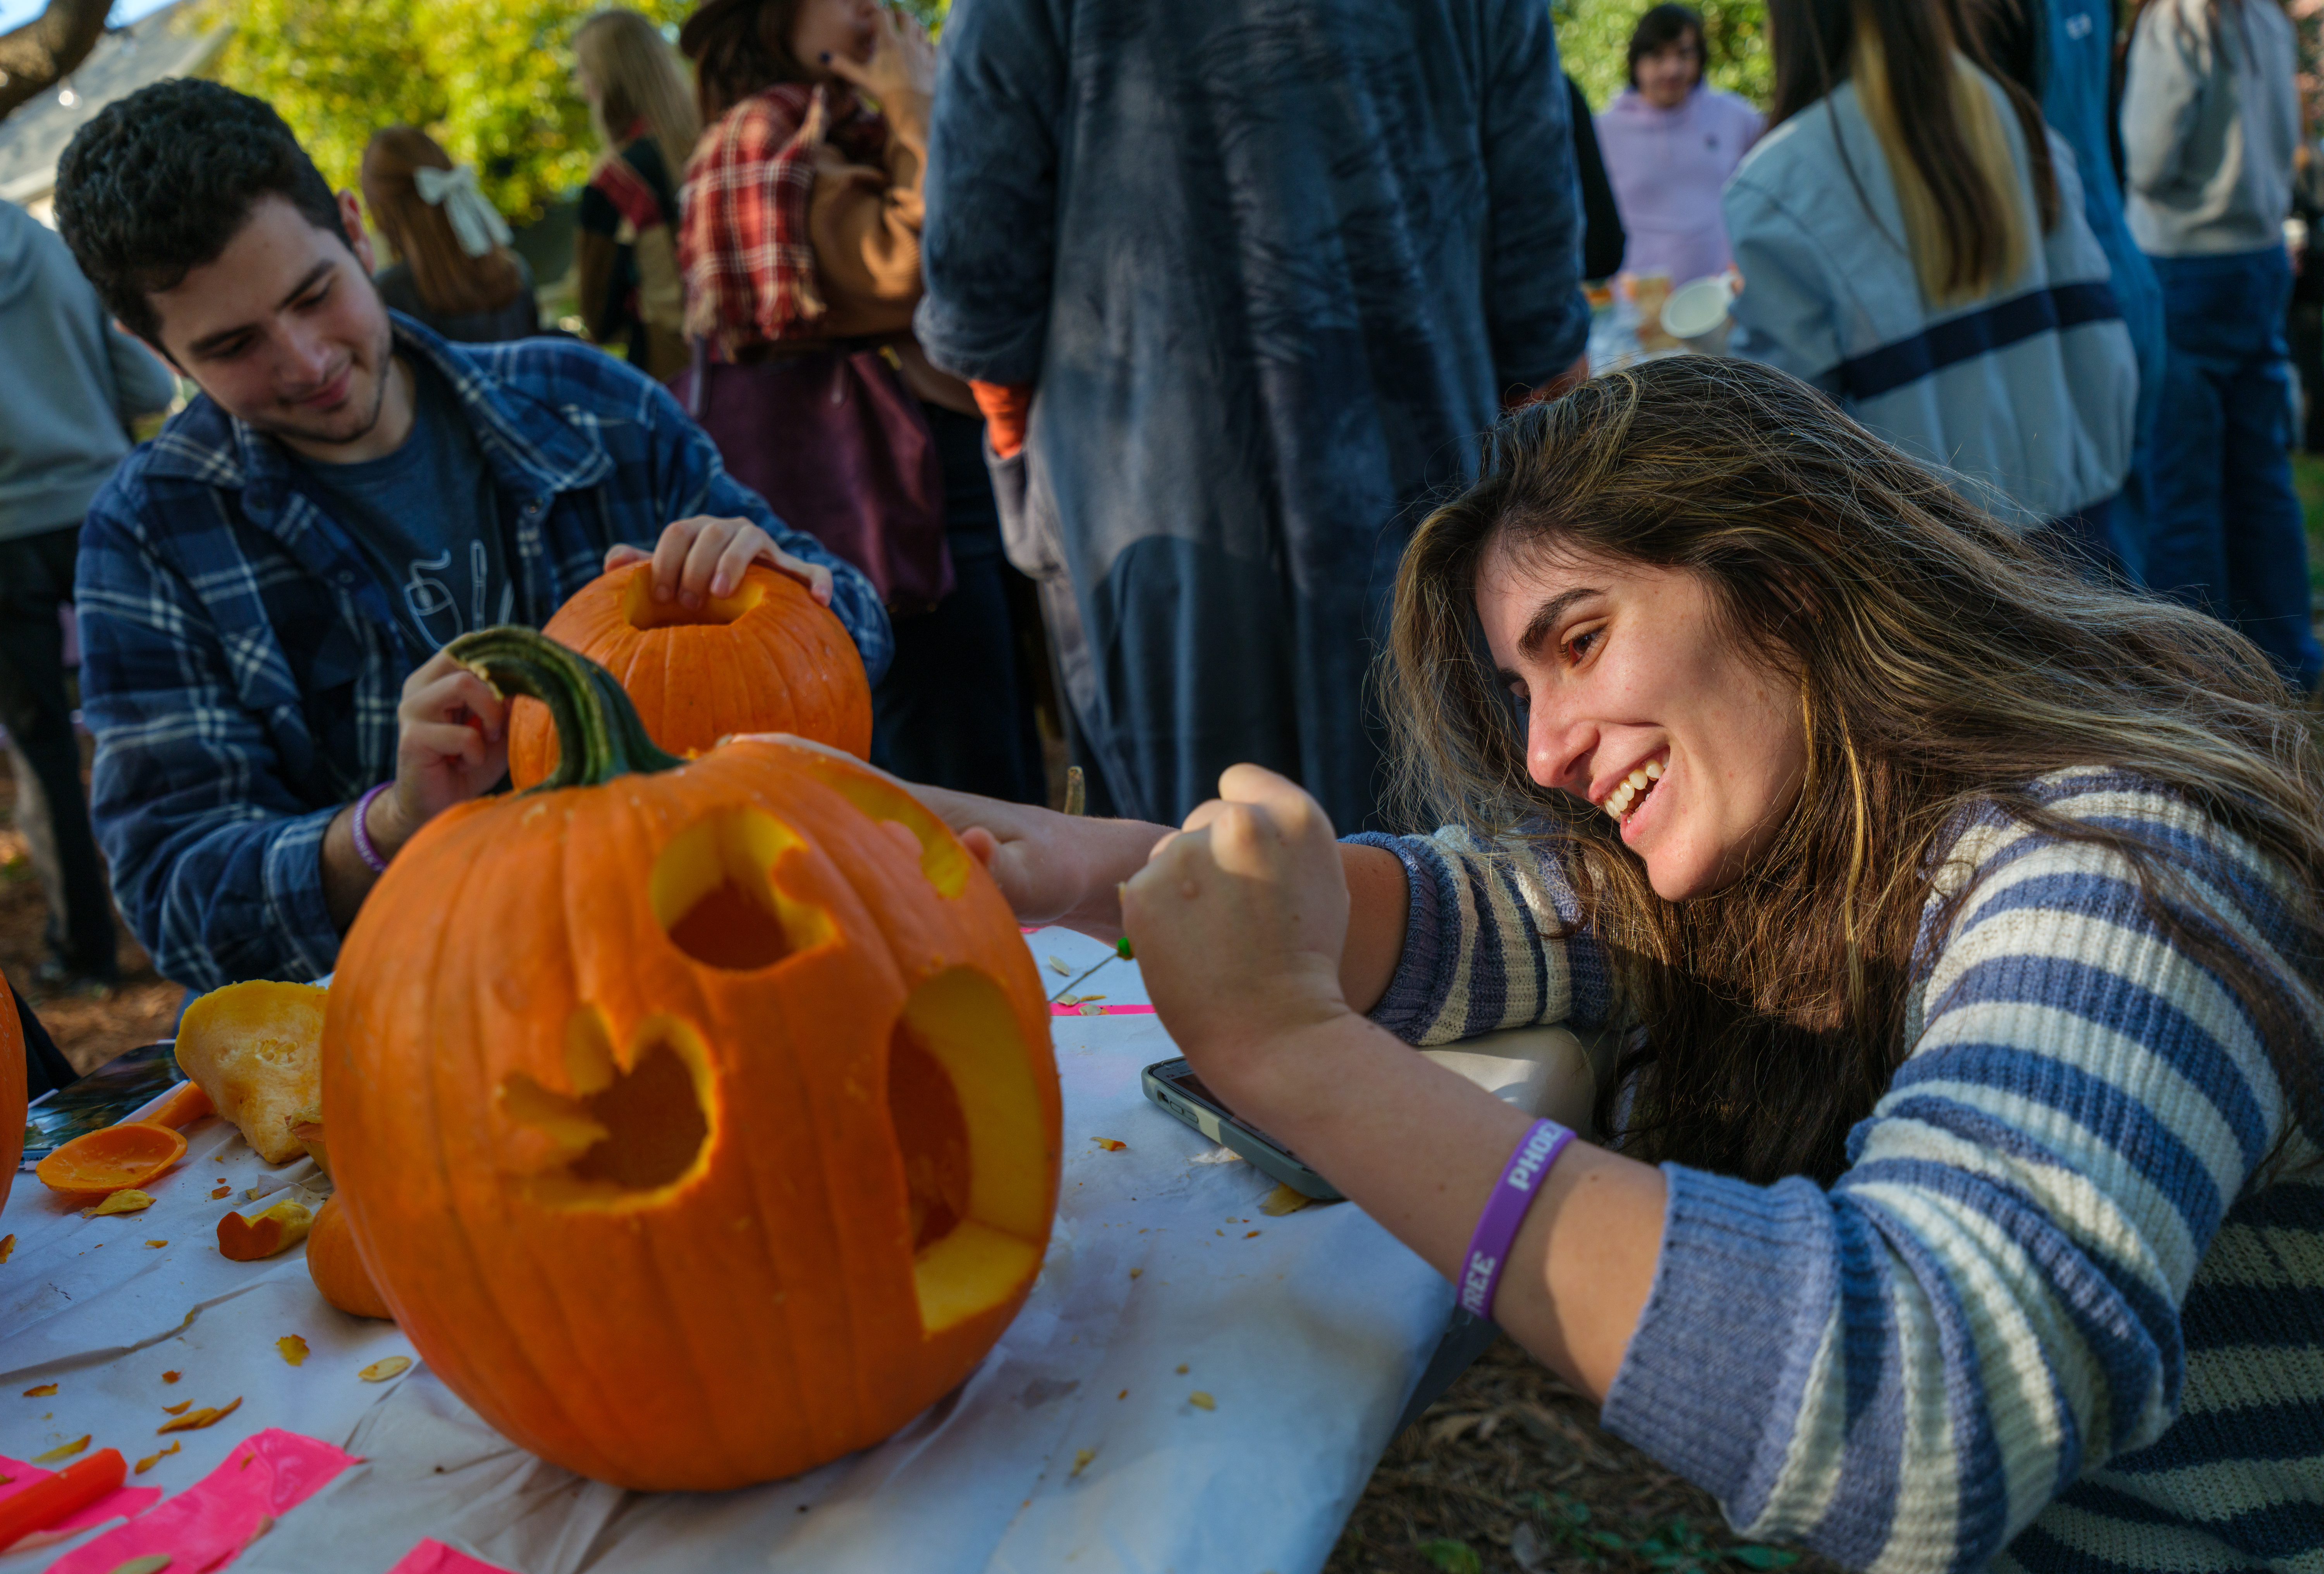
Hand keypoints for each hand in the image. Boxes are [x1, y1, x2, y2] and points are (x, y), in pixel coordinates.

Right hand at [380, 649, 509, 853]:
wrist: (435, 806)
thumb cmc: (467, 764)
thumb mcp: (496, 728)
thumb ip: (509, 703)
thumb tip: (535, 676)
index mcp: (435, 678)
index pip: (466, 646)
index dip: (499, 653)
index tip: (527, 671)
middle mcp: (418, 686)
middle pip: (467, 659)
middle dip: (497, 688)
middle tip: (503, 719)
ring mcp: (411, 709)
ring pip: (463, 685)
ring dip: (489, 715)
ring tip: (488, 739)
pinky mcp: (412, 738)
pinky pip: (463, 734)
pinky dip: (475, 751)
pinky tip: (466, 763)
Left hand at [603, 517, 832, 609]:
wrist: (745, 601)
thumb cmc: (697, 591)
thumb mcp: (670, 579)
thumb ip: (644, 569)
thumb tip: (612, 563)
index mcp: (698, 531)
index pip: (677, 532)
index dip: (666, 561)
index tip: (662, 597)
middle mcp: (730, 530)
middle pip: (709, 533)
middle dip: (694, 566)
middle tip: (688, 604)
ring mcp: (764, 546)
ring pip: (750, 539)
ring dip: (733, 564)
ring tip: (720, 594)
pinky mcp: (792, 569)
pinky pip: (811, 570)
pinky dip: (817, 581)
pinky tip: (820, 601)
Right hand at [724, 734, 1163, 926]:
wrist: (1078, 869)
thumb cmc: (1055, 869)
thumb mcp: (1033, 879)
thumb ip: (997, 872)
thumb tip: (965, 844)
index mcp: (921, 807)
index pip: (846, 776)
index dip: (789, 760)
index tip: (729, 748)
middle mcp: (901, 811)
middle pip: (823, 788)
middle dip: (764, 781)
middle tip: (685, 783)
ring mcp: (898, 832)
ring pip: (830, 815)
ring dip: (778, 811)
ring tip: (700, 820)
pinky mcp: (903, 856)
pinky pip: (846, 846)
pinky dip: (808, 843)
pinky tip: (761, 864)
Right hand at [822, 7, 934, 106]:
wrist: (912, 108)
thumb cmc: (885, 92)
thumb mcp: (861, 78)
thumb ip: (843, 65)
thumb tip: (823, 56)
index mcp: (889, 42)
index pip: (883, 14)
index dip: (875, 14)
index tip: (871, 22)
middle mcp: (908, 42)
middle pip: (906, 16)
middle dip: (898, 17)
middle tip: (892, 24)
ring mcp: (923, 51)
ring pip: (921, 29)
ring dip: (913, 29)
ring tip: (905, 37)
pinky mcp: (933, 61)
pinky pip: (932, 45)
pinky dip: (926, 44)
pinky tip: (919, 52)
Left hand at [1121, 765, 1352, 1090]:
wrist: (1275, 1029)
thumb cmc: (1305, 964)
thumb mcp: (1321, 879)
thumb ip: (1284, 838)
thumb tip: (1245, 816)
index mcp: (1292, 815)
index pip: (1240, 781)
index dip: (1238, 816)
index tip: (1244, 853)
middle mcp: (1239, 822)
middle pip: (1203, 819)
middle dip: (1210, 854)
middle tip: (1231, 912)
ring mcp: (1186, 854)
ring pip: (1169, 854)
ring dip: (1181, 886)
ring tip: (1211, 937)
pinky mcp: (1143, 889)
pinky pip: (1143, 888)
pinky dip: (1155, 915)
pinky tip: (1184, 948)